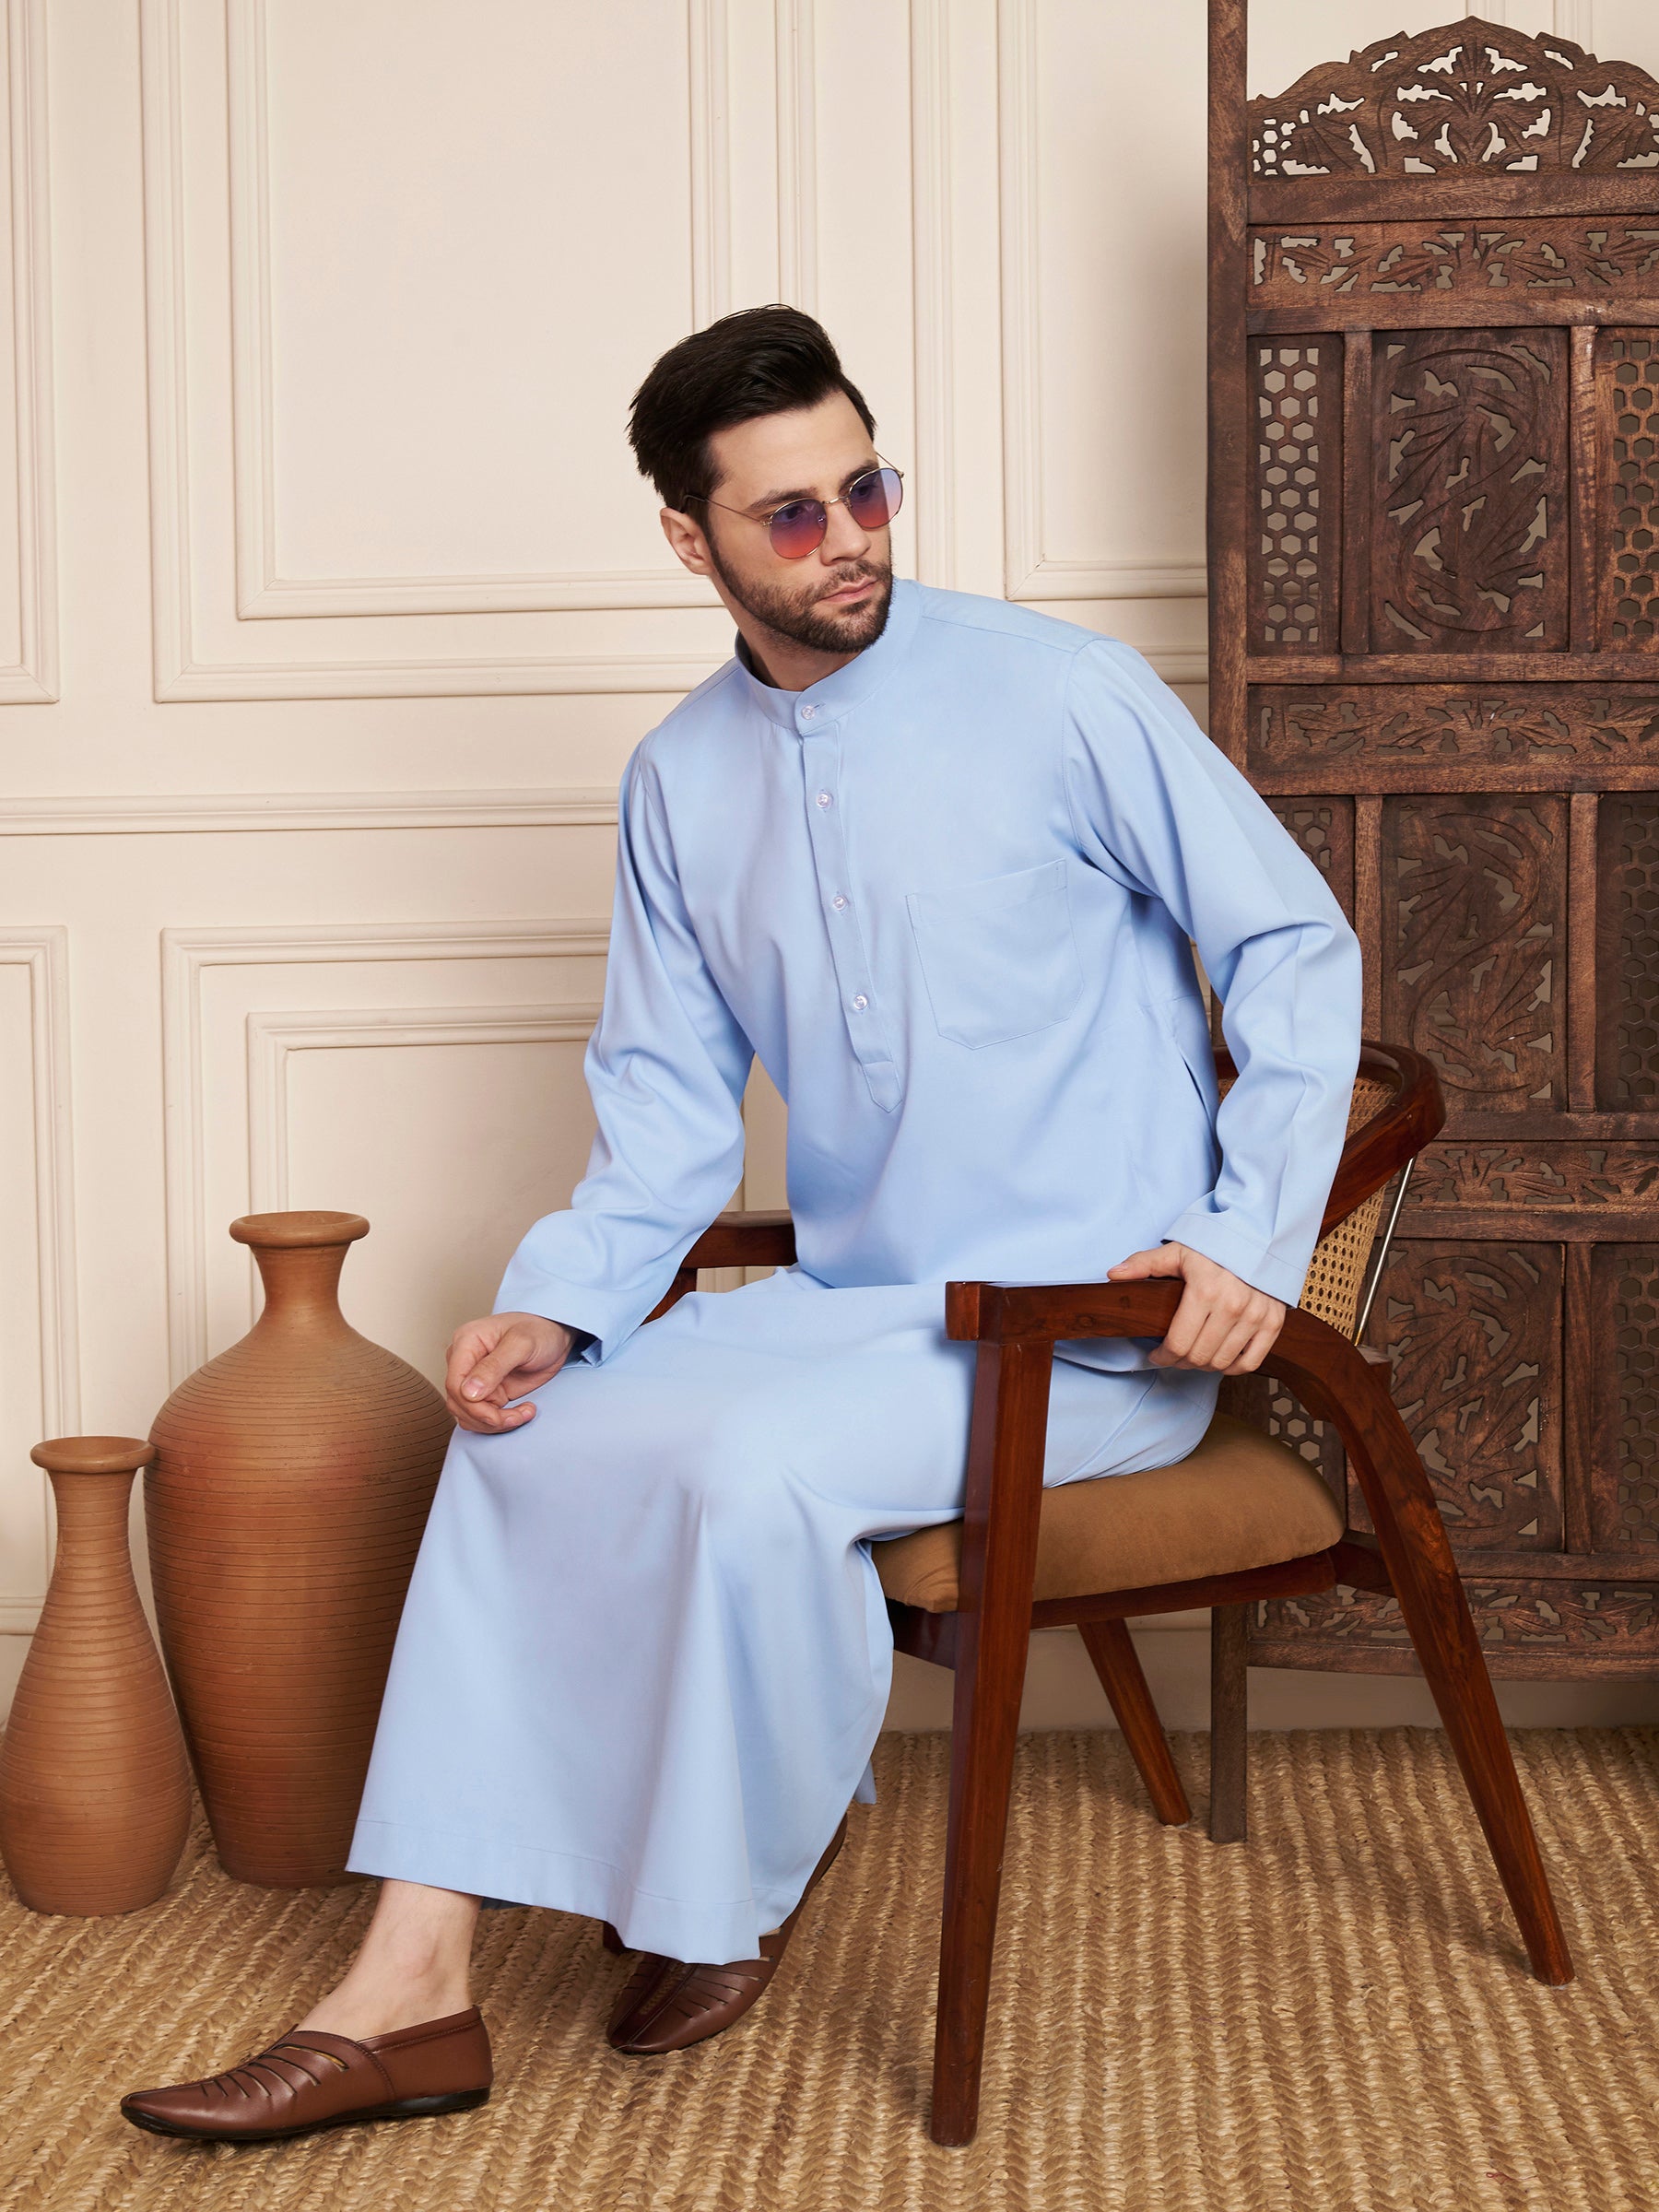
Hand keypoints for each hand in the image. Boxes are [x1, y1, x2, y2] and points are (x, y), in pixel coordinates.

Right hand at [444, 1312, 575, 1432]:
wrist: (555, 1337)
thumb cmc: (539, 1331)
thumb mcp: (522, 1344)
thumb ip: (494, 1366)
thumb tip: (468, 1391)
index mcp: (466, 1342)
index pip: (454, 1382)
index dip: (472, 1405)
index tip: (496, 1415)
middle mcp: (464, 1361)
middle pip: (458, 1402)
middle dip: (486, 1418)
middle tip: (517, 1417)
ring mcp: (474, 1379)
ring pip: (466, 1414)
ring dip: (492, 1424)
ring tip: (522, 1415)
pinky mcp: (486, 1393)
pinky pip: (479, 1417)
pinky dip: (497, 1423)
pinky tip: (519, 1414)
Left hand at [1105, 1242, 1284, 1375]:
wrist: (1260, 1238)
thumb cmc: (1214, 1246)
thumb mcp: (1178, 1251)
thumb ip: (1144, 1264)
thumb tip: (1113, 1275)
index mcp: (1205, 1290)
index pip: (1178, 1343)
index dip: (1162, 1357)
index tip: (1155, 1356)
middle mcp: (1233, 1306)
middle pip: (1199, 1357)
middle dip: (1179, 1362)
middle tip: (1173, 1356)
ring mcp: (1256, 1316)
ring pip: (1222, 1363)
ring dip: (1203, 1366)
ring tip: (1193, 1356)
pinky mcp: (1273, 1322)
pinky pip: (1250, 1362)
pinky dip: (1232, 1367)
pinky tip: (1219, 1359)